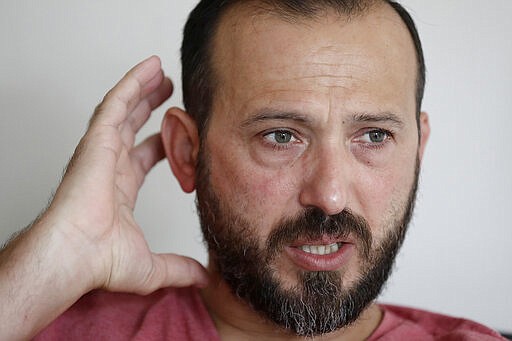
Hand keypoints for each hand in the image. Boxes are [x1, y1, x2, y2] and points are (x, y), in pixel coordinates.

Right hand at [47, 56, 207, 293]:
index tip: (179, 135)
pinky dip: (132, 82)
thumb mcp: (152, 266)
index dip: (161, 144)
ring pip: (124, 109)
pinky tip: (150, 66)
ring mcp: (101, 150)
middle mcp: (108, 165)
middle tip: (170, 92)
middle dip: (150, 107)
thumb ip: (179, 268)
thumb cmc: (100, 262)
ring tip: (161, 71)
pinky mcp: (97, 140)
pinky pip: (116, 102)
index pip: (142, 158)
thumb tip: (205, 277)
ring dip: (142, 88)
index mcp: (118, 189)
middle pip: (131, 126)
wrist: (75, 256)